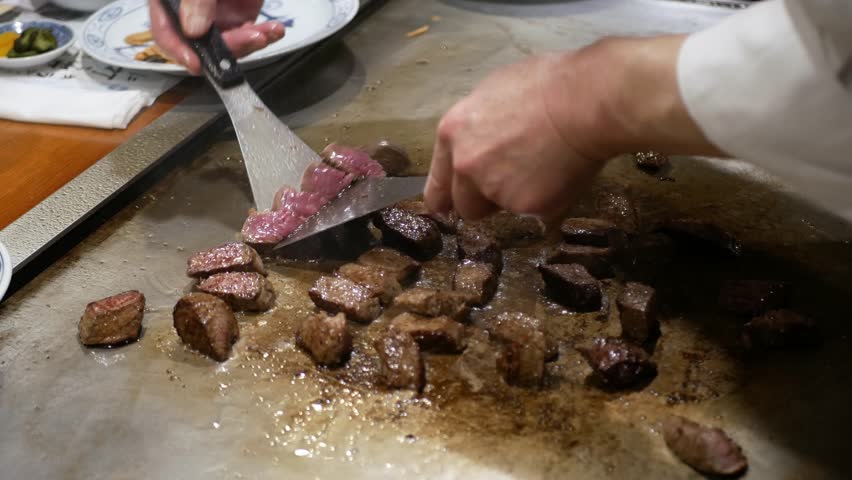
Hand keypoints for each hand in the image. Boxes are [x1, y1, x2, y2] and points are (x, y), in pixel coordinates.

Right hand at [150, 0, 284, 73]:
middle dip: (228, 47)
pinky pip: (251, 34)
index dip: (178, 50)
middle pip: (202, 45)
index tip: (196, 63)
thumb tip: (194, 31)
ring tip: (267, 32)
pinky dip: (265, 35)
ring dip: (251, 42)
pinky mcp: (241, 16)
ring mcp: (217, 16)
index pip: (165, 31)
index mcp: (169, 1)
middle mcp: (190, 12)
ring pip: (230, 45)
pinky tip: (274, 30)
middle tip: (250, 38)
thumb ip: (197, 0)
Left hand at [425, 53, 608, 219]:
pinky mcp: (527, 206)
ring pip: (501, 209)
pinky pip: (535, 211)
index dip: (446, 198)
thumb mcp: (495, 93)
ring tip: (543, 168)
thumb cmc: (548, 84)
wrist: (586, 100)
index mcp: (453, 134)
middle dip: (484, 201)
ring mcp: (495, 189)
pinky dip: (547, 199)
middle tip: (512, 182)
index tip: (448, 207)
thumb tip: (481, 138)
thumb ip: (478, 126)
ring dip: (515, 199)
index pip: (438, 184)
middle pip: (465, 206)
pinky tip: (562, 172)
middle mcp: (466, 166)